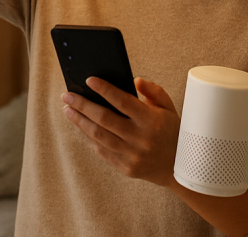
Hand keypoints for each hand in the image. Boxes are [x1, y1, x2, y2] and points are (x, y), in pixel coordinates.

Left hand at [61, 76, 180, 186]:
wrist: (180, 168)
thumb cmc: (172, 132)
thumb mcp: (169, 108)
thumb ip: (154, 91)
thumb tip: (136, 80)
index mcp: (152, 121)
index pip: (123, 101)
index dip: (104, 89)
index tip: (89, 80)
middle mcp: (140, 139)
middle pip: (104, 119)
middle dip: (82, 104)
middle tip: (67, 94)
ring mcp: (131, 155)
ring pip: (98, 136)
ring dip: (80, 121)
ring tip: (68, 109)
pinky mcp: (125, 168)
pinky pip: (102, 150)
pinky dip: (89, 137)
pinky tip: (82, 126)